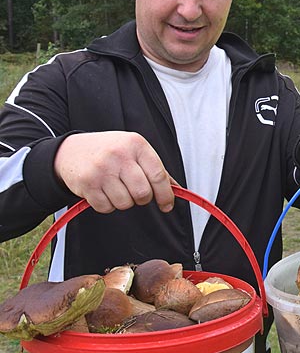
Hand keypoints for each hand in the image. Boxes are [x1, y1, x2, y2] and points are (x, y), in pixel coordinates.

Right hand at [54, 132, 174, 212]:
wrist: (71, 150)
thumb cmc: (109, 151)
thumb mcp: (134, 150)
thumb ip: (155, 168)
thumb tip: (175, 189)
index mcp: (136, 145)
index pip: (159, 175)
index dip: (166, 195)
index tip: (167, 205)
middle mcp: (119, 155)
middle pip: (143, 193)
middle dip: (143, 199)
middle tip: (136, 193)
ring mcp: (101, 170)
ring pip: (125, 203)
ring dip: (124, 202)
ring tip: (117, 188)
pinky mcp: (87, 184)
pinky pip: (106, 208)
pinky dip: (108, 205)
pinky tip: (104, 191)